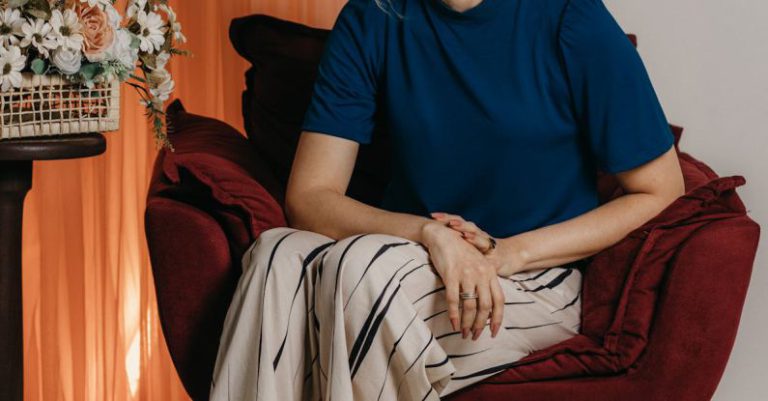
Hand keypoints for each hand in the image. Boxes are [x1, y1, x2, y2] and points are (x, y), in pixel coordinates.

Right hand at [420, 221, 504, 339]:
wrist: (443, 234)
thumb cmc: (460, 251)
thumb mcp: (477, 264)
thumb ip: (483, 281)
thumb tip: (484, 307)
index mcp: (490, 272)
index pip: (499, 300)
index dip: (497, 319)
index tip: (493, 332)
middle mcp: (481, 274)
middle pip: (485, 306)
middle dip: (480, 325)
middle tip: (474, 336)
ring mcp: (466, 274)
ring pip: (469, 305)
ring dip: (466, 323)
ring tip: (463, 333)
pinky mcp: (450, 274)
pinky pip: (453, 299)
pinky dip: (453, 314)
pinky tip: (453, 323)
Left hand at [430, 212, 527, 276]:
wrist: (512, 258)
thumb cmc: (486, 255)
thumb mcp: (469, 250)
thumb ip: (456, 246)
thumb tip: (435, 243)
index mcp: (470, 233)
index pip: (456, 222)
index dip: (444, 218)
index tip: (431, 215)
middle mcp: (478, 234)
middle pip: (463, 223)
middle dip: (449, 219)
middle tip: (436, 217)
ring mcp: (486, 241)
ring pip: (474, 231)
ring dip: (463, 227)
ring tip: (452, 225)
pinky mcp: (494, 250)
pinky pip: (484, 244)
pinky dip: (476, 240)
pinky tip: (468, 239)